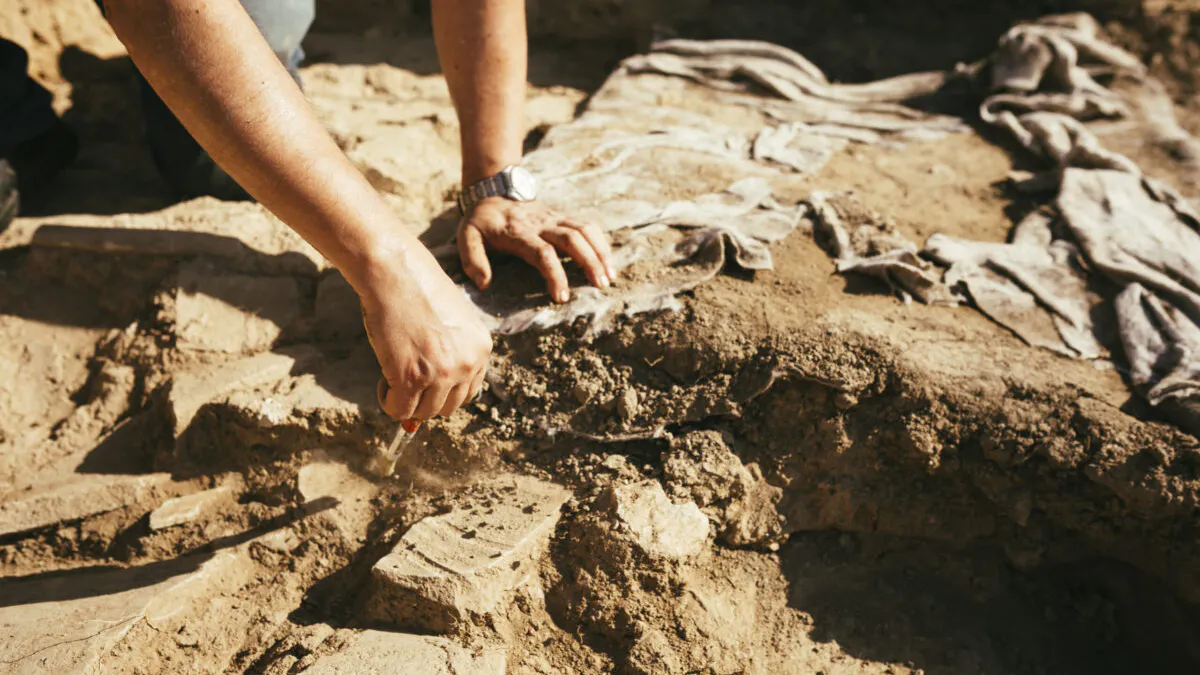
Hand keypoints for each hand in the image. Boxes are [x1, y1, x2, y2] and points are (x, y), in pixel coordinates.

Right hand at [359, 246, 492, 421]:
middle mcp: (468, 362)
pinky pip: (400, 410)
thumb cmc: (416, 288)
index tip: (426, 380)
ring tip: (393, 376)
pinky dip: (390, 402)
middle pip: (449, 406)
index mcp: (481, 347)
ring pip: (425, 412)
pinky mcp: (412, 378)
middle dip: (427, 398)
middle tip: (407, 378)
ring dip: (407, 401)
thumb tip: (426, 398)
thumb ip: (447, 353)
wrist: (393, 271)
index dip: (444, 389)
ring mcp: (442, 373)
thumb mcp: (447, 321)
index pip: (468, 391)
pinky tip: (384, 381)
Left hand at [457, 198, 616, 302]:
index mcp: (519, 232)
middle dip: (589, 262)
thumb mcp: (466, 236)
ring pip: (585, 230)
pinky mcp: (563, 217)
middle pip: (572, 239)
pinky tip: (608, 262)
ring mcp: (555, 218)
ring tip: (610, 276)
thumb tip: (484, 283)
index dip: (555, 274)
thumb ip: (472, 259)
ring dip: (600, 252)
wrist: (493, 190)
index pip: (542, 252)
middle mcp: (541, 223)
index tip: (562, 297)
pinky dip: (600, 243)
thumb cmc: (481, 221)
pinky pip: (587, 226)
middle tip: (600, 285)